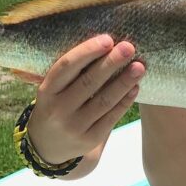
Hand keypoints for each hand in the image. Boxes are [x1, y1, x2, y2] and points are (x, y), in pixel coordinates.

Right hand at [27, 35, 144, 163]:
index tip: (108, 39)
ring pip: (104, 101)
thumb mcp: (53, 90)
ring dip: (124, 82)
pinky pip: (111, 117)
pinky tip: (135, 87)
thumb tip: (106, 46)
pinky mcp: (90, 139)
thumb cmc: (56, 106)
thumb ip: (72, 74)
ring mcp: (74, 126)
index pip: (66, 66)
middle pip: (88, 82)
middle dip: (111, 63)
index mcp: (46, 91)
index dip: (87, 51)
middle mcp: (58, 109)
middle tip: (129, 47)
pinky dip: (125, 101)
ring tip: (139, 66)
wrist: (47, 146)